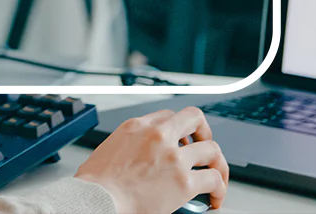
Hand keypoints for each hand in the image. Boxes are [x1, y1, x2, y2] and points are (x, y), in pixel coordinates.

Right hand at [74, 106, 229, 213]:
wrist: (96, 200)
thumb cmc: (96, 183)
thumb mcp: (108, 148)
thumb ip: (130, 144)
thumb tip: (139, 154)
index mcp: (136, 126)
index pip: (168, 116)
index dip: (178, 129)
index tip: (181, 140)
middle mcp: (158, 136)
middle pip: (194, 119)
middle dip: (204, 133)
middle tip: (204, 148)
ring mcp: (173, 157)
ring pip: (211, 149)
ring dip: (217, 163)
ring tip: (216, 175)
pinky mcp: (184, 182)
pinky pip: (213, 179)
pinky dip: (219, 189)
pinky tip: (215, 197)